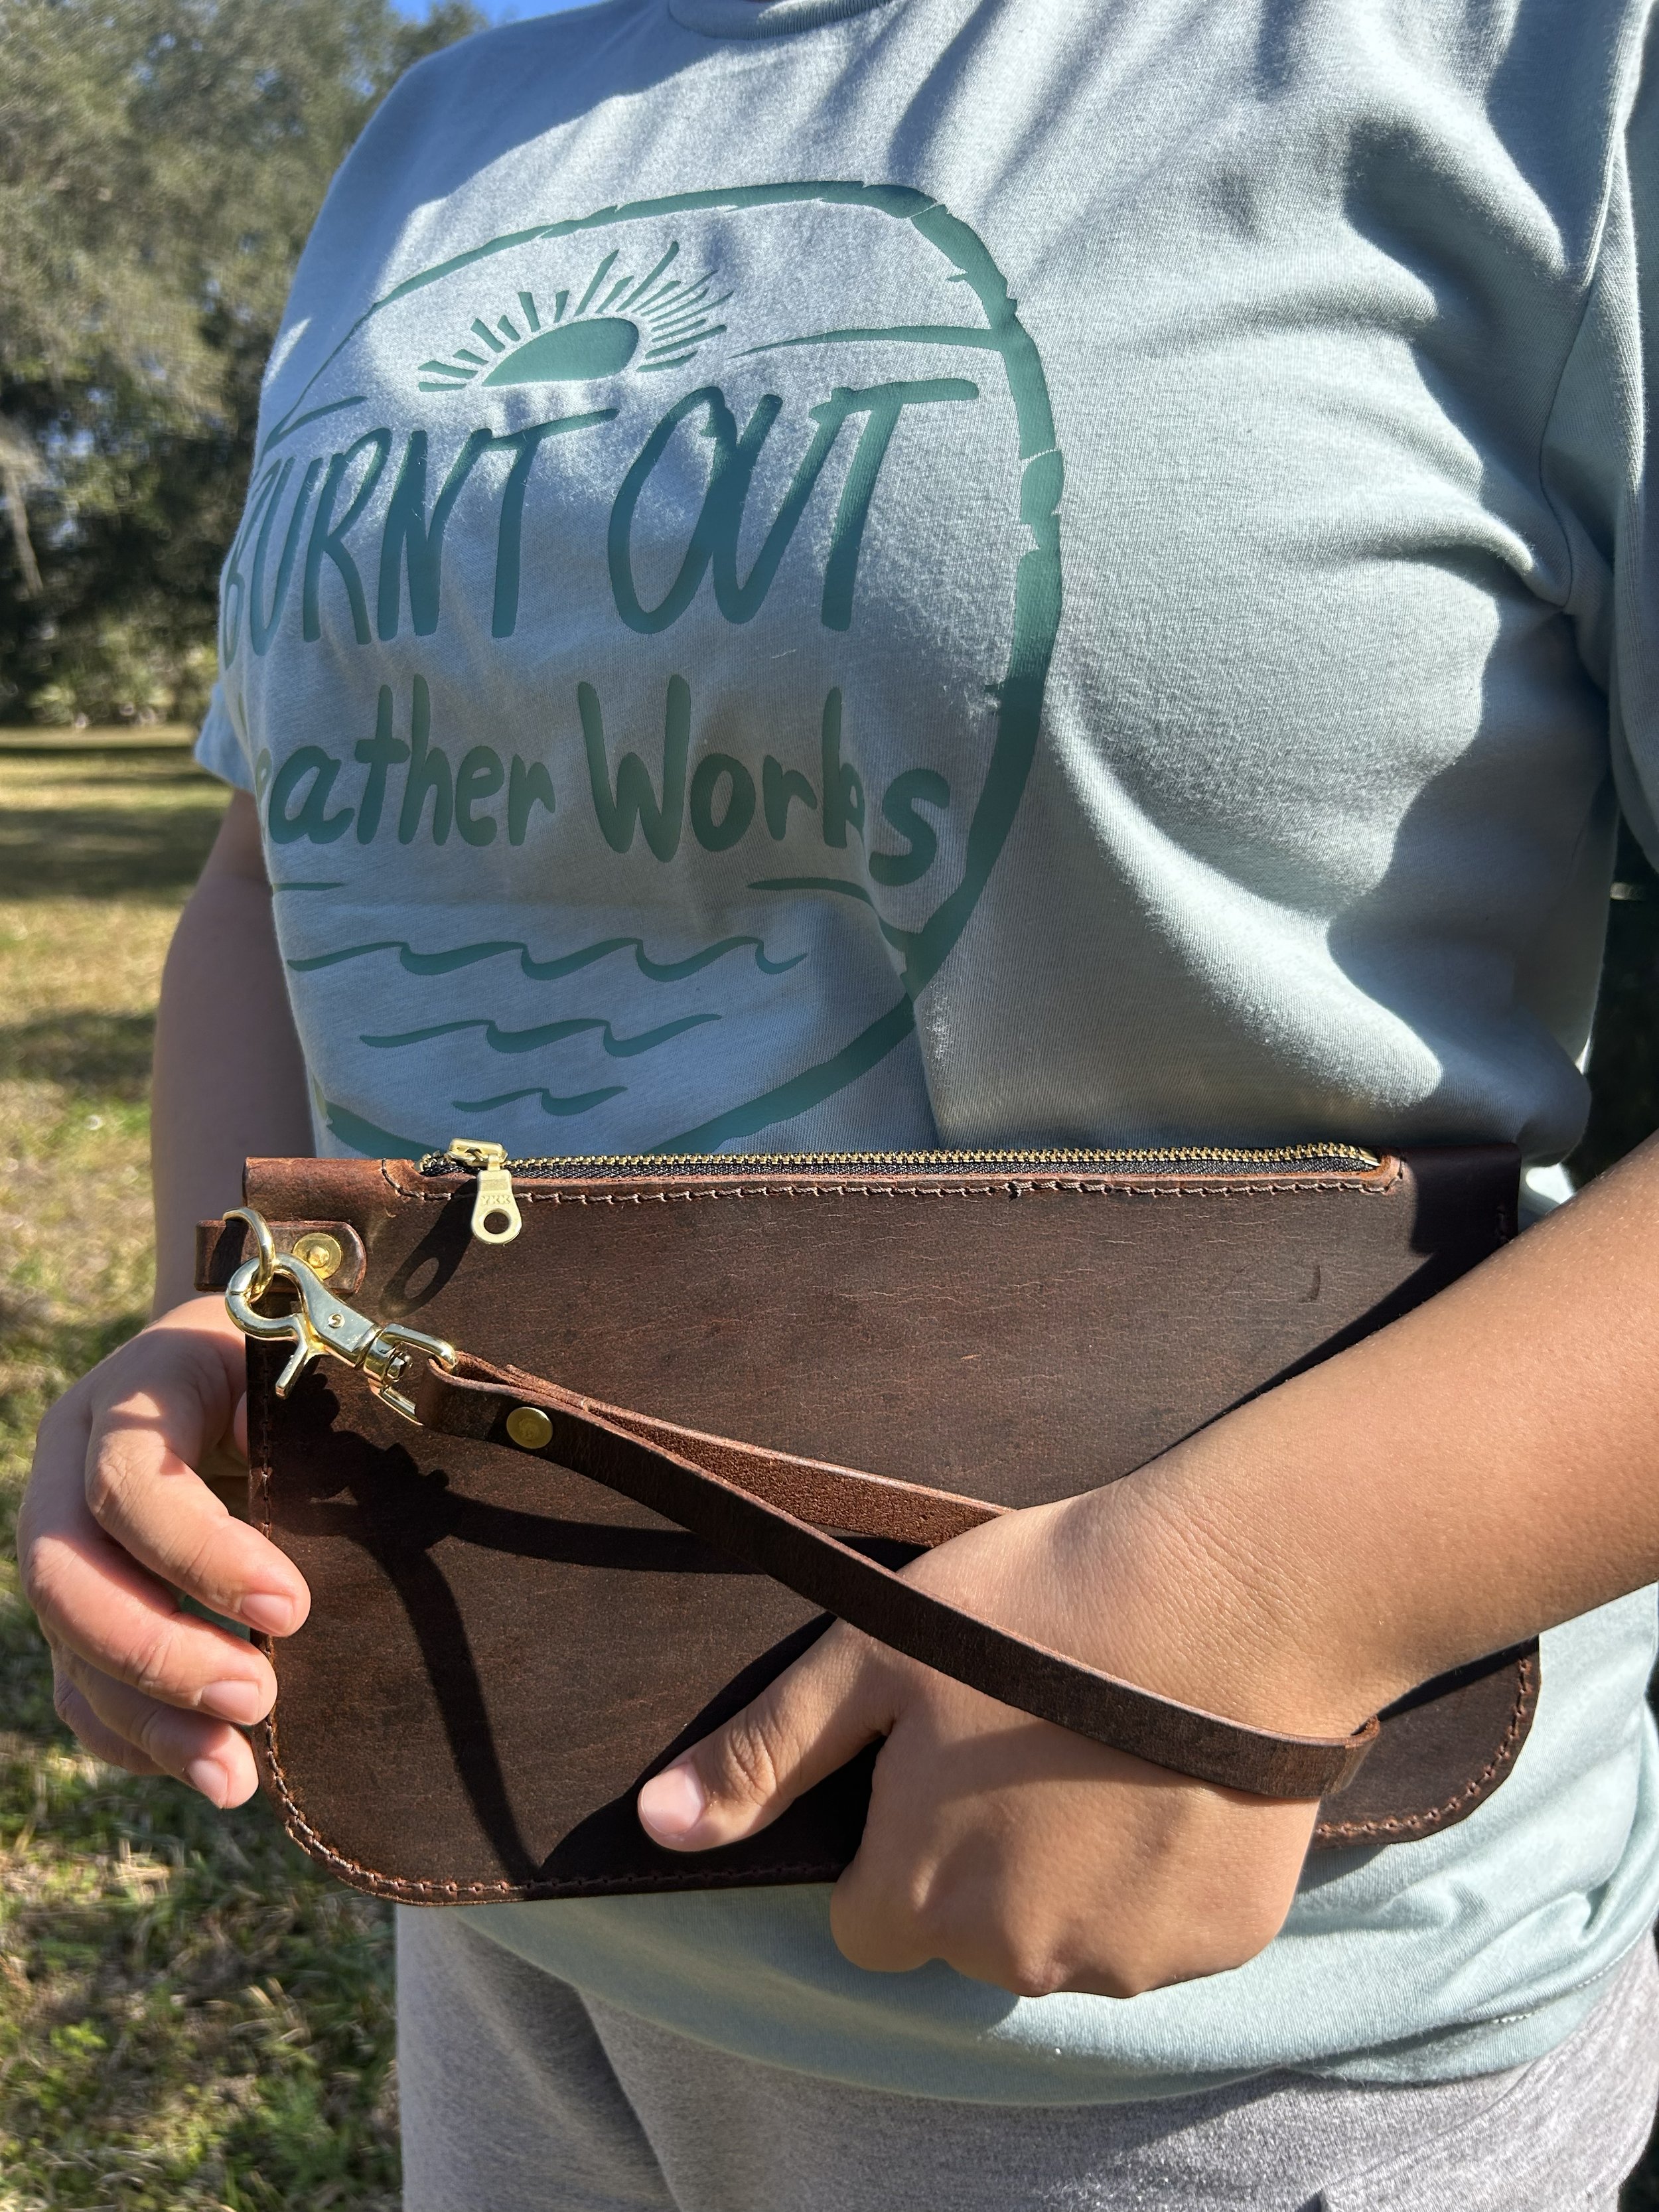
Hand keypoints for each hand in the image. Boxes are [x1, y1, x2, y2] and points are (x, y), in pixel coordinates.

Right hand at [19, 1297, 310, 1806]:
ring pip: (69, 1647)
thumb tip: (292, 1475)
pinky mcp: (82, 1607)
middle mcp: (71, 1466)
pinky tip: (208, 1768)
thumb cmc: (298, 1365)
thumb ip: (304, 1414)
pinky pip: (81, 1688)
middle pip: (67, 1578)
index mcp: (132, 1393)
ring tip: (233, 1776)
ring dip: (149, 1721)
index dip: (200, 1555)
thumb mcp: (304, 1364)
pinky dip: (140, 1740)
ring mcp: (65, 1541)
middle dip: (159, 1654)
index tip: (291, 1609)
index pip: (128, 1483)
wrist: (249, 1363)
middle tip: (257, 1698)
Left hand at [637, 1485, 1359, 1997]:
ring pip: (1068, 1935)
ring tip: (1100, 1750)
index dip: (892, 1843)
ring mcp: (1128, 1958)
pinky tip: (1167, 1779)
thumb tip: (657, 1824)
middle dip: (980, 1860)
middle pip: (968, 1935)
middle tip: (1022, 1740)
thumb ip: (766, 1755)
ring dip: (1071, 1870)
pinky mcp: (1221, 1938)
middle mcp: (1018, 1959)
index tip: (933, 1766)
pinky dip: (1158, 1872)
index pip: (867, 1922)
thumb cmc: (1037, 1611)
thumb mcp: (872, 1657)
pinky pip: (1163, 1925)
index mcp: (921, 1898)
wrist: (1226, 1597)